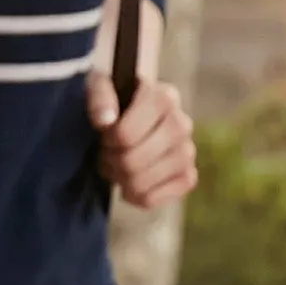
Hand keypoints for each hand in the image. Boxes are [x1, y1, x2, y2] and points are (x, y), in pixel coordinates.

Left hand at [87, 0, 197, 210]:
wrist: (132, 112)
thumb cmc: (113, 98)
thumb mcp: (98, 86)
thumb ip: (99, 97)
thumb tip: (106, 121)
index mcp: (164, 97)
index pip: (126, 134)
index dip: (107, 140)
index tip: (104, 134)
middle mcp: (181, 124)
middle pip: (132, 162)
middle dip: (110, 161)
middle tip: (106, 153)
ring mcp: (187, 152)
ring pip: (142, 183)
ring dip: (120, 179)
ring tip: (116, 165)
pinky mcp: (187, 176)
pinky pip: (155, 199)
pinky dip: (135, 196)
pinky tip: (130, 184)